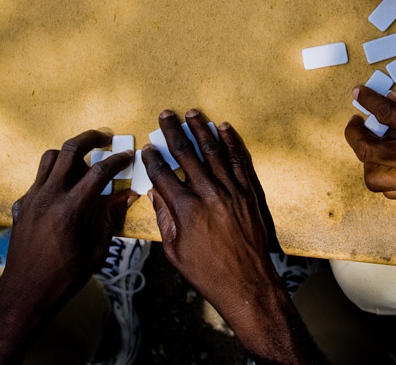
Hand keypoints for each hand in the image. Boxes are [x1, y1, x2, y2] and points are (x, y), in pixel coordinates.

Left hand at [0, 131, 136, 364]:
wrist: (25, 292)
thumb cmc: (65, 276)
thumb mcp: (96, 249)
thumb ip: (110, 217)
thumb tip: (127, 196)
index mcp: (71, 208)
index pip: (100, 172)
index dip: (118, 160)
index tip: (128, 155)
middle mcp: (49, 196)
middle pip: (71, 150)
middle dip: (91, 138)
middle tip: (106, 138)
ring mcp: (31, 198)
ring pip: (50, 158)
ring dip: (69, 154)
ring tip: (83, 164)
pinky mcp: (21, 204)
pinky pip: (38, 179)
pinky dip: (54, 177)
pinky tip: (64, 192)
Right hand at [143, 110, 322, 362]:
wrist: (246, 282)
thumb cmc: (206, 271)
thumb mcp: (174, 250)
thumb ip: (165, 217)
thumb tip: (157, 192)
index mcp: (186, 209)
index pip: (164, 174)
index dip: (153, 158)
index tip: (147, 147)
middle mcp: (208, 194)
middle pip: (187, 154)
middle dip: (173, 132)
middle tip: (166, 114)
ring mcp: (231, 191)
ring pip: (213, 151)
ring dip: (201, 129)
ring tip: (192, 112)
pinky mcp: (248, 193)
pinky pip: (238, 160)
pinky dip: (231, 142)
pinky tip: (223, 128)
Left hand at [345, 86, 395, 206]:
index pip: (388, 115)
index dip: (368, 100)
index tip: (359, 92)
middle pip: (369, 151)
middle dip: (354, 133)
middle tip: (357, 120)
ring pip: (374, 177)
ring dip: (365, 159)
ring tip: (372, 141)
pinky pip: (391, 191)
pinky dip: (382, 175)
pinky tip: (390, 159)